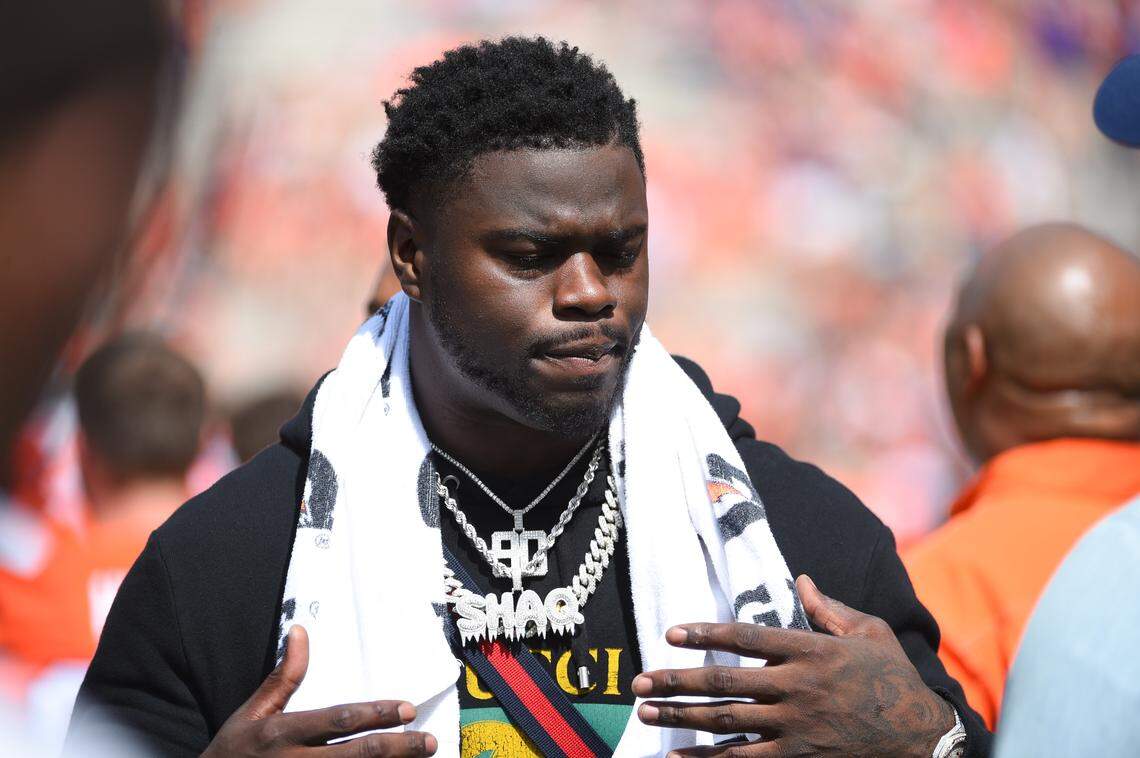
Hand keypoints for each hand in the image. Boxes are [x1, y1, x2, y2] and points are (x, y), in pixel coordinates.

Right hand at [203, 626, 437, 756]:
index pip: (338, 721)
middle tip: (428, 741)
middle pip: (356, 755)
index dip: (375, 714)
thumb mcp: (252, 712)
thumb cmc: (233, 751)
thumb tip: (300, 632)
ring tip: (422, 757)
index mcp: (282, 733)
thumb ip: (283, 677)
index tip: (408, 708)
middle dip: (397, 748)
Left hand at [631, 575, 954, 756]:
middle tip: (638, 679)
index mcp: (811, 651)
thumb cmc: (893, 679)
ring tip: (646, 711)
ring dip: (680, 716)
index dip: (706, 634)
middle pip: (725, 681)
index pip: (746, 637)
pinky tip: (677, 757)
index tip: (671, 632)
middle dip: (676, 680)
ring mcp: (796, 726)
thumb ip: (830, 609)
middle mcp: (798, 687)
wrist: (924, 737)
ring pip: (726, 721)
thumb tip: (801, 580)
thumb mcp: (870, 633)